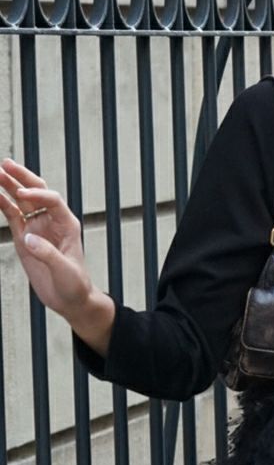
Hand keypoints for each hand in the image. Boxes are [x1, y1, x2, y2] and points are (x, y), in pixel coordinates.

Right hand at [0, 157, 93, 316]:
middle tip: (6, 164)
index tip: (22, 193)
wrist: (70, 300)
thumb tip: (29, 238)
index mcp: (67, 225)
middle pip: (36, 192)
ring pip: (21, 201)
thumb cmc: (75, 285)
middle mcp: (51, 221)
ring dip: (9, 186)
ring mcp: (36, 227)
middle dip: (22, 177)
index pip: (52, 200)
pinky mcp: (24, 237)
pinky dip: (2, 203)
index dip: (38, 193)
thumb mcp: (66, 271)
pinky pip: (12, 215)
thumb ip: (49, 254)